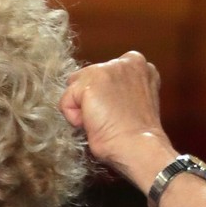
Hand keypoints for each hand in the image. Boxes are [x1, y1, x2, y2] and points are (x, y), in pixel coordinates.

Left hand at [59, 51, 176, 189]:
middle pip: (87, 76)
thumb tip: (101, 93)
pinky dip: (73, 118)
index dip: (105, 94)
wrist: (138, 146)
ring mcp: (106, 70)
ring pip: (74, 87)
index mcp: (138, 64)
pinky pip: (66, 102)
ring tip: (102, 121)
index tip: (117, 111)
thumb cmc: (139, 133)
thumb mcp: (137, 98)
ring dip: (82, 107)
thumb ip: (121, 88)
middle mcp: (123, 61)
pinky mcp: (89, 83)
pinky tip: (93, 124)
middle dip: (92, 98)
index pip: (105, 73)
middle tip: (109, 118)